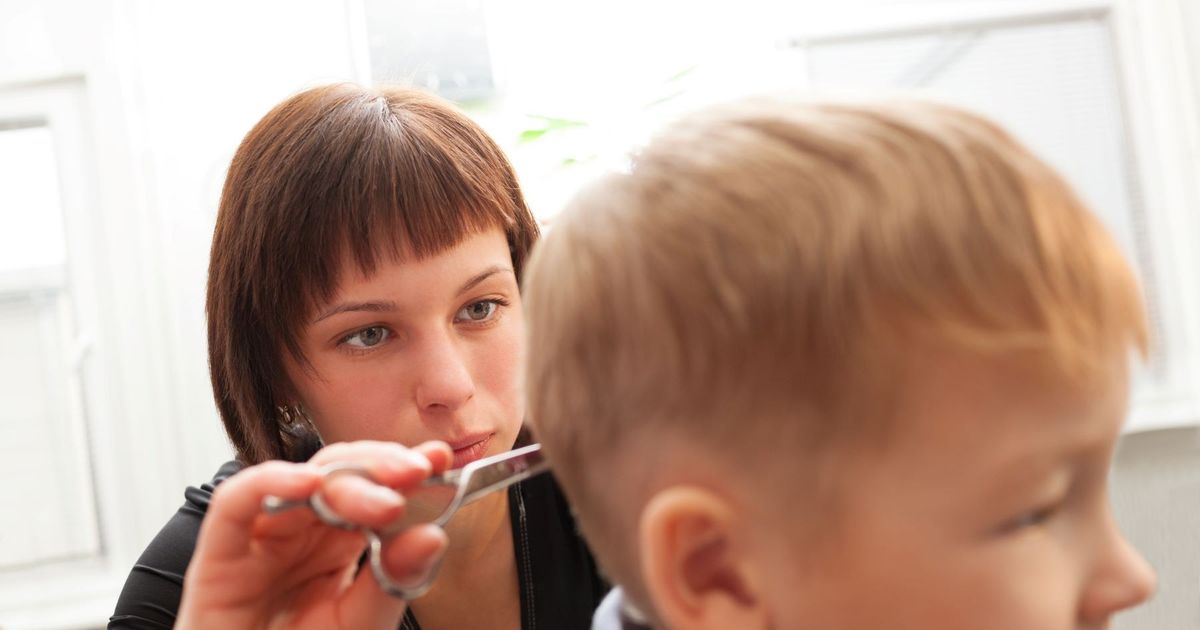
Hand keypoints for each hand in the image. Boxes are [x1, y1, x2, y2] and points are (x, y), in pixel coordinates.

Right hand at [176, 440, 452, 629]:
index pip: (371, 488)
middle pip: (338, 475)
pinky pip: (237, 502)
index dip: (403, 468)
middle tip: (417, 473)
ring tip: (386, 500)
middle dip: (380, 467)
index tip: (441, 459)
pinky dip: (270, 482)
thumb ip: (393, 581)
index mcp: (336, 544)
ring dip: (344, 479)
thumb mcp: (360, 624)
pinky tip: (308, 485)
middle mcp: (299, 534)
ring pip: (298, 481)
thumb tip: (434, 534)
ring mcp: (258, 541)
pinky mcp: (217, 557)